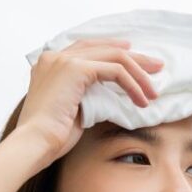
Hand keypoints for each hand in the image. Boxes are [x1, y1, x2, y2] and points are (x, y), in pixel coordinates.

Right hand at [15, 38, 163, 164]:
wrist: (35, 143)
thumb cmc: (51, 136)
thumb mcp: (72, 108)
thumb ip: (87, 94)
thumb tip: (113, 95)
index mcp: (50, 63)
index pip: (89, 48)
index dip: (114, 51)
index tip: (137, 61)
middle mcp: (56, 56)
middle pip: (104, 48)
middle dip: (135, 58)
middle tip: (157, 68)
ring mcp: (64, 60)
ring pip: (114, 57)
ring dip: (138, 74)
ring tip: (153, 93)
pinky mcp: (76, 69)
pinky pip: (115, 71)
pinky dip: (132, 85)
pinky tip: (142, 101)